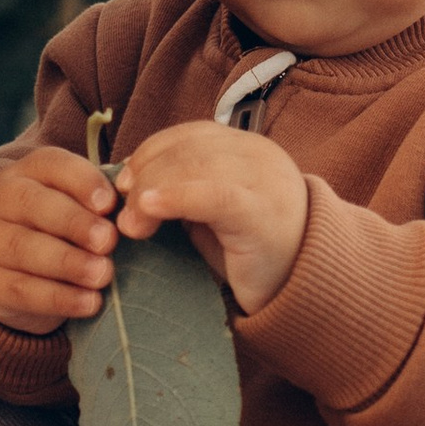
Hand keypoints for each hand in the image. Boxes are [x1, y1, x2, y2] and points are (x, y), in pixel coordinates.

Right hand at [0, 147, 118, 332]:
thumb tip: (140, 203)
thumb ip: (101, 202)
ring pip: (23, 248)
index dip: (81, 181)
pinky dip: (59, 299)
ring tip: (103, 275)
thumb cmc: (55, 229)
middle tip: (108, 241)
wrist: (5, 269)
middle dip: (74, 222)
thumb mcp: (73, 206)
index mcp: (27, 172)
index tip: (110, 203)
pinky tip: (90, 303)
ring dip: (68, 263)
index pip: (51, 165)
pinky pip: (21, 290)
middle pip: (32, 204)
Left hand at [116, 121, 307, 312]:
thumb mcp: (212, 213)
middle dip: (146, 176)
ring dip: (151, 192)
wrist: (303, 290)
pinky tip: (150, 209)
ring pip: (195, 166)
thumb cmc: (251, 254)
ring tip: (132, 226)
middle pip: (188, 148)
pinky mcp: (262, 212)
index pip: (190, 135)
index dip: (150, 154)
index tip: (124, 183)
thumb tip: (128, 181)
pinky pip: (213, 195)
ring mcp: (264, 181)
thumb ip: (182, 189)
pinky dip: (175, 198)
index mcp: (247, 149)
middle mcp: (259, 155)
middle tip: (121, 214)